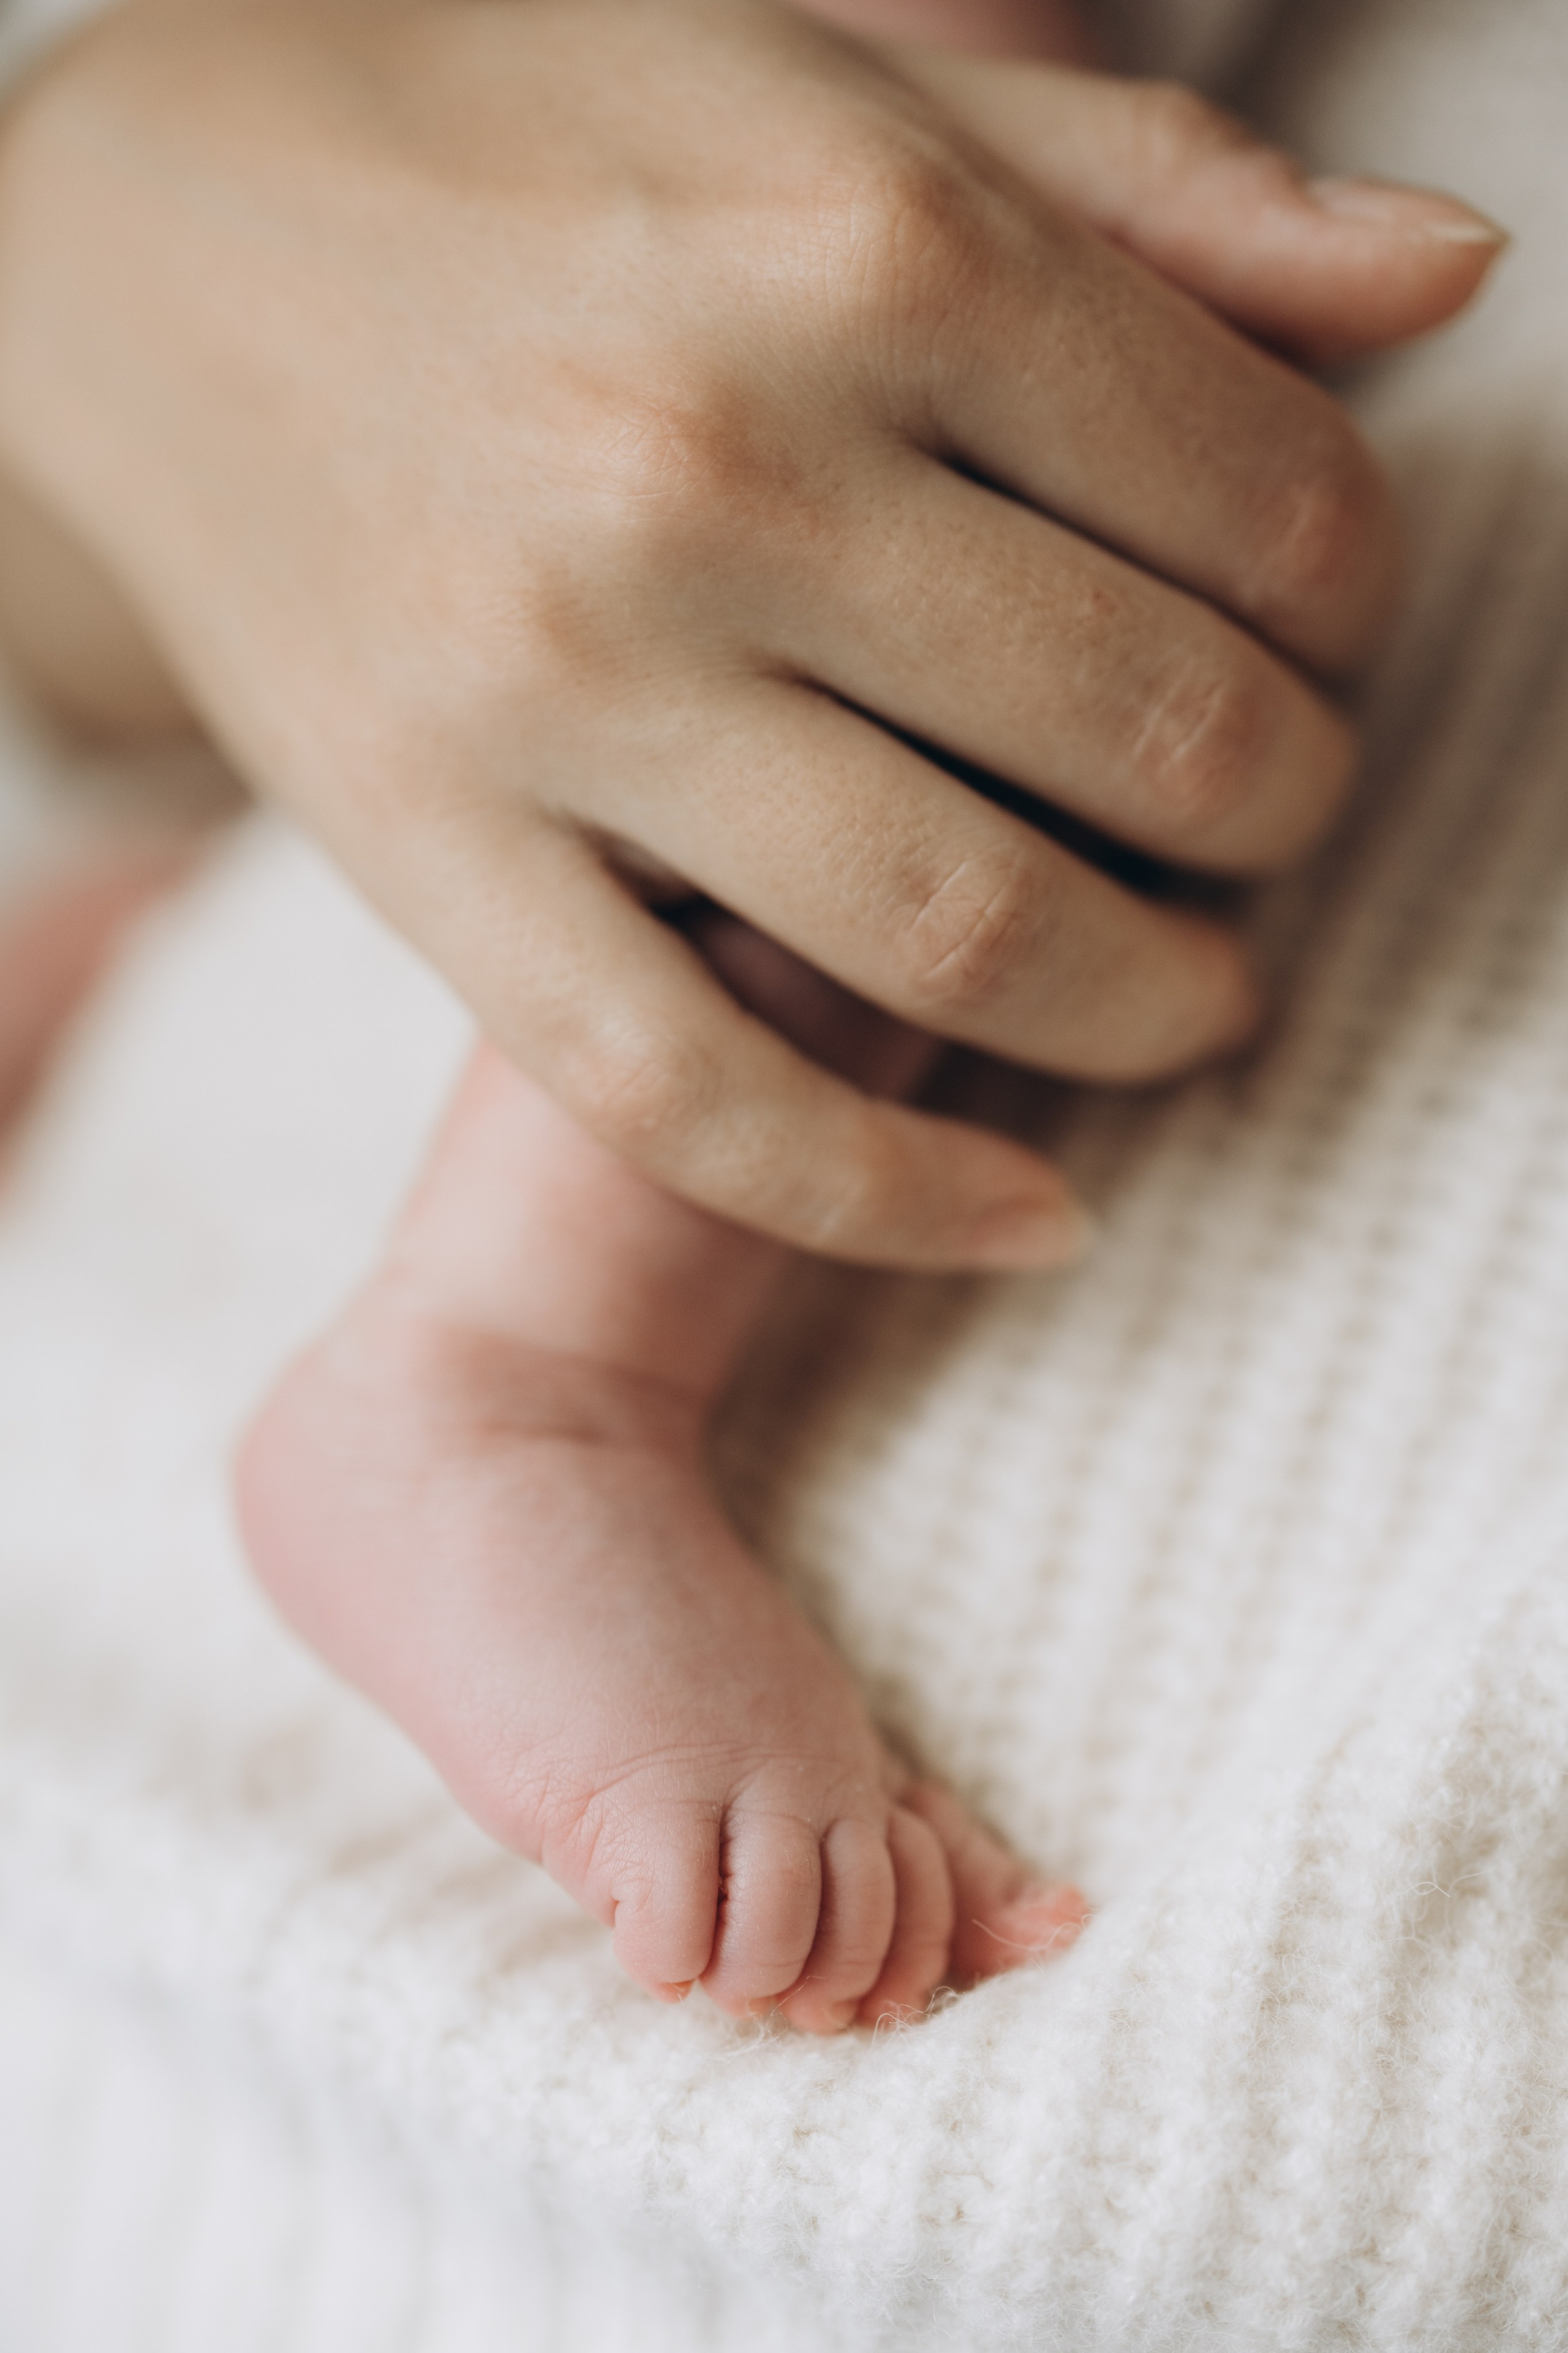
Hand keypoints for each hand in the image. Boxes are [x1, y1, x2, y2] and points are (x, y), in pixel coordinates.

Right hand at [0, 0, 1500, 1263]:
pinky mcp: (433, 856)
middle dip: (1287, 816)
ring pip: (970, 937)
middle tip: (1271, 826)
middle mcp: (723, 466)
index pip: (1273, 507)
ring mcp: (565, 687)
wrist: (151, 248)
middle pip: (1162, 740)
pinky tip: (1035, 1221)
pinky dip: (901, 1199)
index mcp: (873, 245)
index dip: (1357, 605)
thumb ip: (1166, 195)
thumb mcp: (856, 93)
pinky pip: (700, 1099)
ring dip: (1156, 1013)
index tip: (1321, 636)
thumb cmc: (533, 148)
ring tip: (1197, 1007)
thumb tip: (1448, 286)